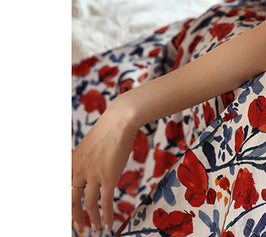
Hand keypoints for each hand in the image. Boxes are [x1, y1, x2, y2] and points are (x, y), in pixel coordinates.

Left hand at [72, 100, 138, 231]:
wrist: (120, 120)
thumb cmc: (109, 128)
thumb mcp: (90, 144)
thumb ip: (86, 158)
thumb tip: (91, 168)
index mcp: (72, 161)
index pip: (63, 188)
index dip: (65, 203)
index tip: (69, 213)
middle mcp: (79, 169)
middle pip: (71, 199)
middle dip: (74, 215)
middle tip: (78, 225)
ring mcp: (93, 174)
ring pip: (89, 204)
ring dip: (92, 219)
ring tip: (96, 228)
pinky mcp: (108, 177)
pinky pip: (106, 202)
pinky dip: (106, 216)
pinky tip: (108, 224)